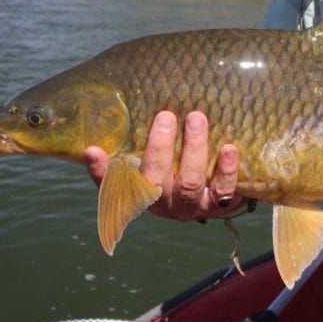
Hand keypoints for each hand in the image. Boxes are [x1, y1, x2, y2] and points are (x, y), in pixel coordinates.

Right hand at [83, 110, 244, 220]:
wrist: (217, 189)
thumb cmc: (176, 165)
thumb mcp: (151, 158)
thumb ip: (128, 147)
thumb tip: (93, 142)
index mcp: (141, 193)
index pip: (114, 185)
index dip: (101, 172)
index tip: (93, 150)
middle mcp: (165, 203)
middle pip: (156, 178)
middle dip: (159, 147)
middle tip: (166, 115)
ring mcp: (193, 206)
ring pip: (189, 183)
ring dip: (193, 149)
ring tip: (196, 118)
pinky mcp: (221, 205)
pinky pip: (225, 191)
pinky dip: (227, 170)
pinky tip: (229, 148)